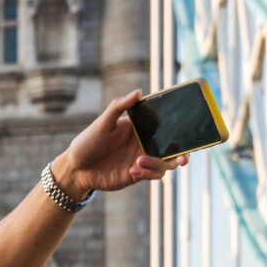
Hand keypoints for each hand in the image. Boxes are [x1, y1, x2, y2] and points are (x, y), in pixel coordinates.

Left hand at [53, 89, 179, 199]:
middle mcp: (146, 143)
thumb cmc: (87, 142)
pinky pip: (153, 175)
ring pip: (165, 164)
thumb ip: (119, 106)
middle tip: (182, 159)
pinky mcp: (138, 174)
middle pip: (173, 148)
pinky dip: (148, 173)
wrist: (75, 169)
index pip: (167, 126)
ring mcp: (143, 159)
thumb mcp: (102, 123)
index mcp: (141, 128)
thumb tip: (138, 92)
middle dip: (182, 154)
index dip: (182, 131)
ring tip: (138, 163)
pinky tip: (132, 170)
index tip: (191, 135)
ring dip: (157, 165)